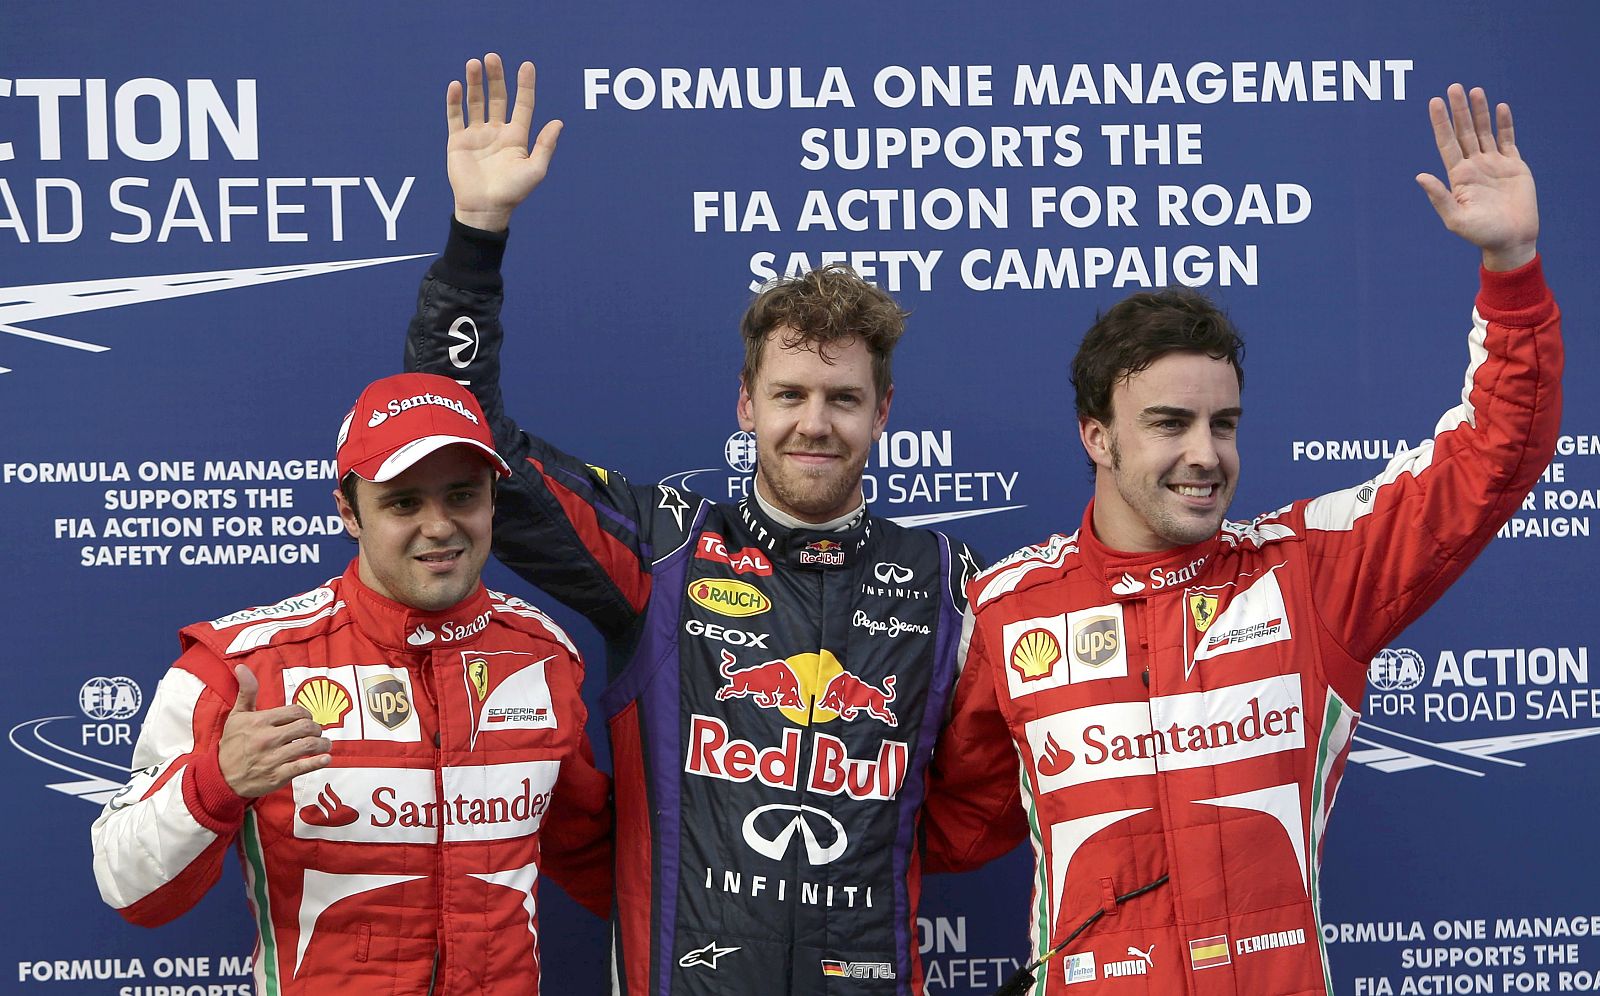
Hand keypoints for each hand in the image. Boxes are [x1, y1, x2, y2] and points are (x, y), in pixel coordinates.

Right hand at [218, 665, 330, 797]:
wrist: (221, 776)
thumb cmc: (232, 744)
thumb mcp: (237, 715)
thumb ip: (246, 691)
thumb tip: (242, 667)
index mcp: (260, 721)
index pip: (295, 711)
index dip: (306, 714)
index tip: (307, 719)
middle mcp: (267, 739)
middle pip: (305, 727)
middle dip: (316, 728)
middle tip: (317, 731)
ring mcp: (273, 758)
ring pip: (308, 745)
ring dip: (322, 743)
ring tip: (325, 743)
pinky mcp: (277, 776)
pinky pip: (302, 767)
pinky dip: (318, 762)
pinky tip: (326, 758)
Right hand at [447, 53, 562, 232]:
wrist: (484, 209)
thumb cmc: (513, 193)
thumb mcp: (535, 170)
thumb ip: (546, 145)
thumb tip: (559, 122)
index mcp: (517, 137)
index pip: (523, 104)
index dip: (525, 85)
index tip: (527, 65)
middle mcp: (497, 132)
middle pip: (497, 97)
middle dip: (495, 77)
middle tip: (492, 57)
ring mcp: (477, 135)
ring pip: (475, 102)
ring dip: (474, 83)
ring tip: (474, 65)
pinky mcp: (458, 141)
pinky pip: (455, 116)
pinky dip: (454, 101)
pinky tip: (456, 85)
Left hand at [1415, 84, 1536, 270]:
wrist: (1512, 240)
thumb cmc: (1481, 234)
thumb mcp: (1455, 219)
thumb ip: (1439, 197)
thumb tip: (1420, 176)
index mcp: (1458, 176)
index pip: (1446, 142)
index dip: (1440, 123)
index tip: (1434, 102)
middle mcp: (1474, 166)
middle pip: (1464, 131)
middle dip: (1458, 110)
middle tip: (1453, 87)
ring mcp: (1494, 164)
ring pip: (1485, 131)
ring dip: (1480, 111)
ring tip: (1475, 90)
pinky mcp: (1514, 166)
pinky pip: (1508, 140)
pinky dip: (1504, 124)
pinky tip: (1500, 107)